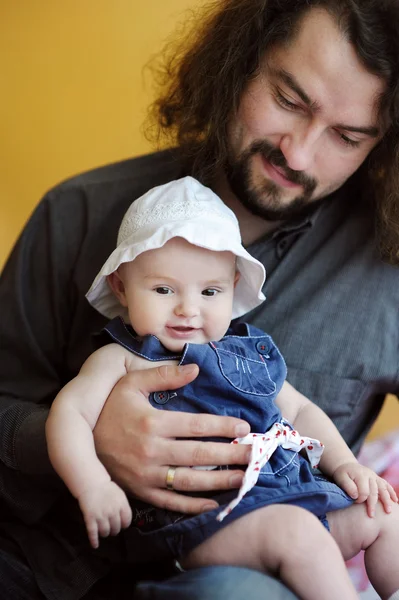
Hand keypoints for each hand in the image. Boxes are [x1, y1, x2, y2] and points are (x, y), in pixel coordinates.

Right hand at [78, 480, 131, 548]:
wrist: (91, 483)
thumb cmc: (107, 488)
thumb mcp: (120, 495)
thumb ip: (124, 507)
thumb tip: (126, 519)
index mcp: (122, 505)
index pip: (126, 521)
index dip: (124, 525)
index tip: (121, 525)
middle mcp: (112, 511)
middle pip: (116, 529)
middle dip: (114, 530)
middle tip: (112, 529)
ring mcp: (101, 515)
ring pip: (105, 532)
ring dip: (105, 533)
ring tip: (104, 531)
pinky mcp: (90, 518)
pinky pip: (92, 532)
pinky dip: (94, 540)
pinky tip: (95, 545)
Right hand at [93, 364, 250, 514]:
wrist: (81, 439)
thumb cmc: (112, 407)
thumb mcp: (132, 384)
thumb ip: (164, 376)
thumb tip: (195, 368)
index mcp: (153, 423)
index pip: (196, 427)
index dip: (223, 427)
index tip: (244, 427)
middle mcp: (152, 451)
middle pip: (199, 455)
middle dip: (231, 455)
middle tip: (255, 454)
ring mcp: (146, 475)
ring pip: (190, 481)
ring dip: (220, 481)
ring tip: (244, 478)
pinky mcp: (141, 492)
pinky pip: (171, 501)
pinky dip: (193, 505)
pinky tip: (214, 503)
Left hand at [333, 462, 397, 516]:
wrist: (347, 466)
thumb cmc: (342, 474)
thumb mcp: (340, 478)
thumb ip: (347, 486)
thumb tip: (355, 496)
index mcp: (360, 475)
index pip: (364, 490)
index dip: (360, 499)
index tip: (355, 502)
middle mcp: (370, 475)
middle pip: (374, 491)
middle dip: (373, 504)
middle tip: (371, 516)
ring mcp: (375, 477)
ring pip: (383, 489)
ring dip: (386, 500)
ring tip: (388, 511)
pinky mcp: (378, 479)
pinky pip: (387, 485)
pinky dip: (391, 492)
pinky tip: (395, 501)